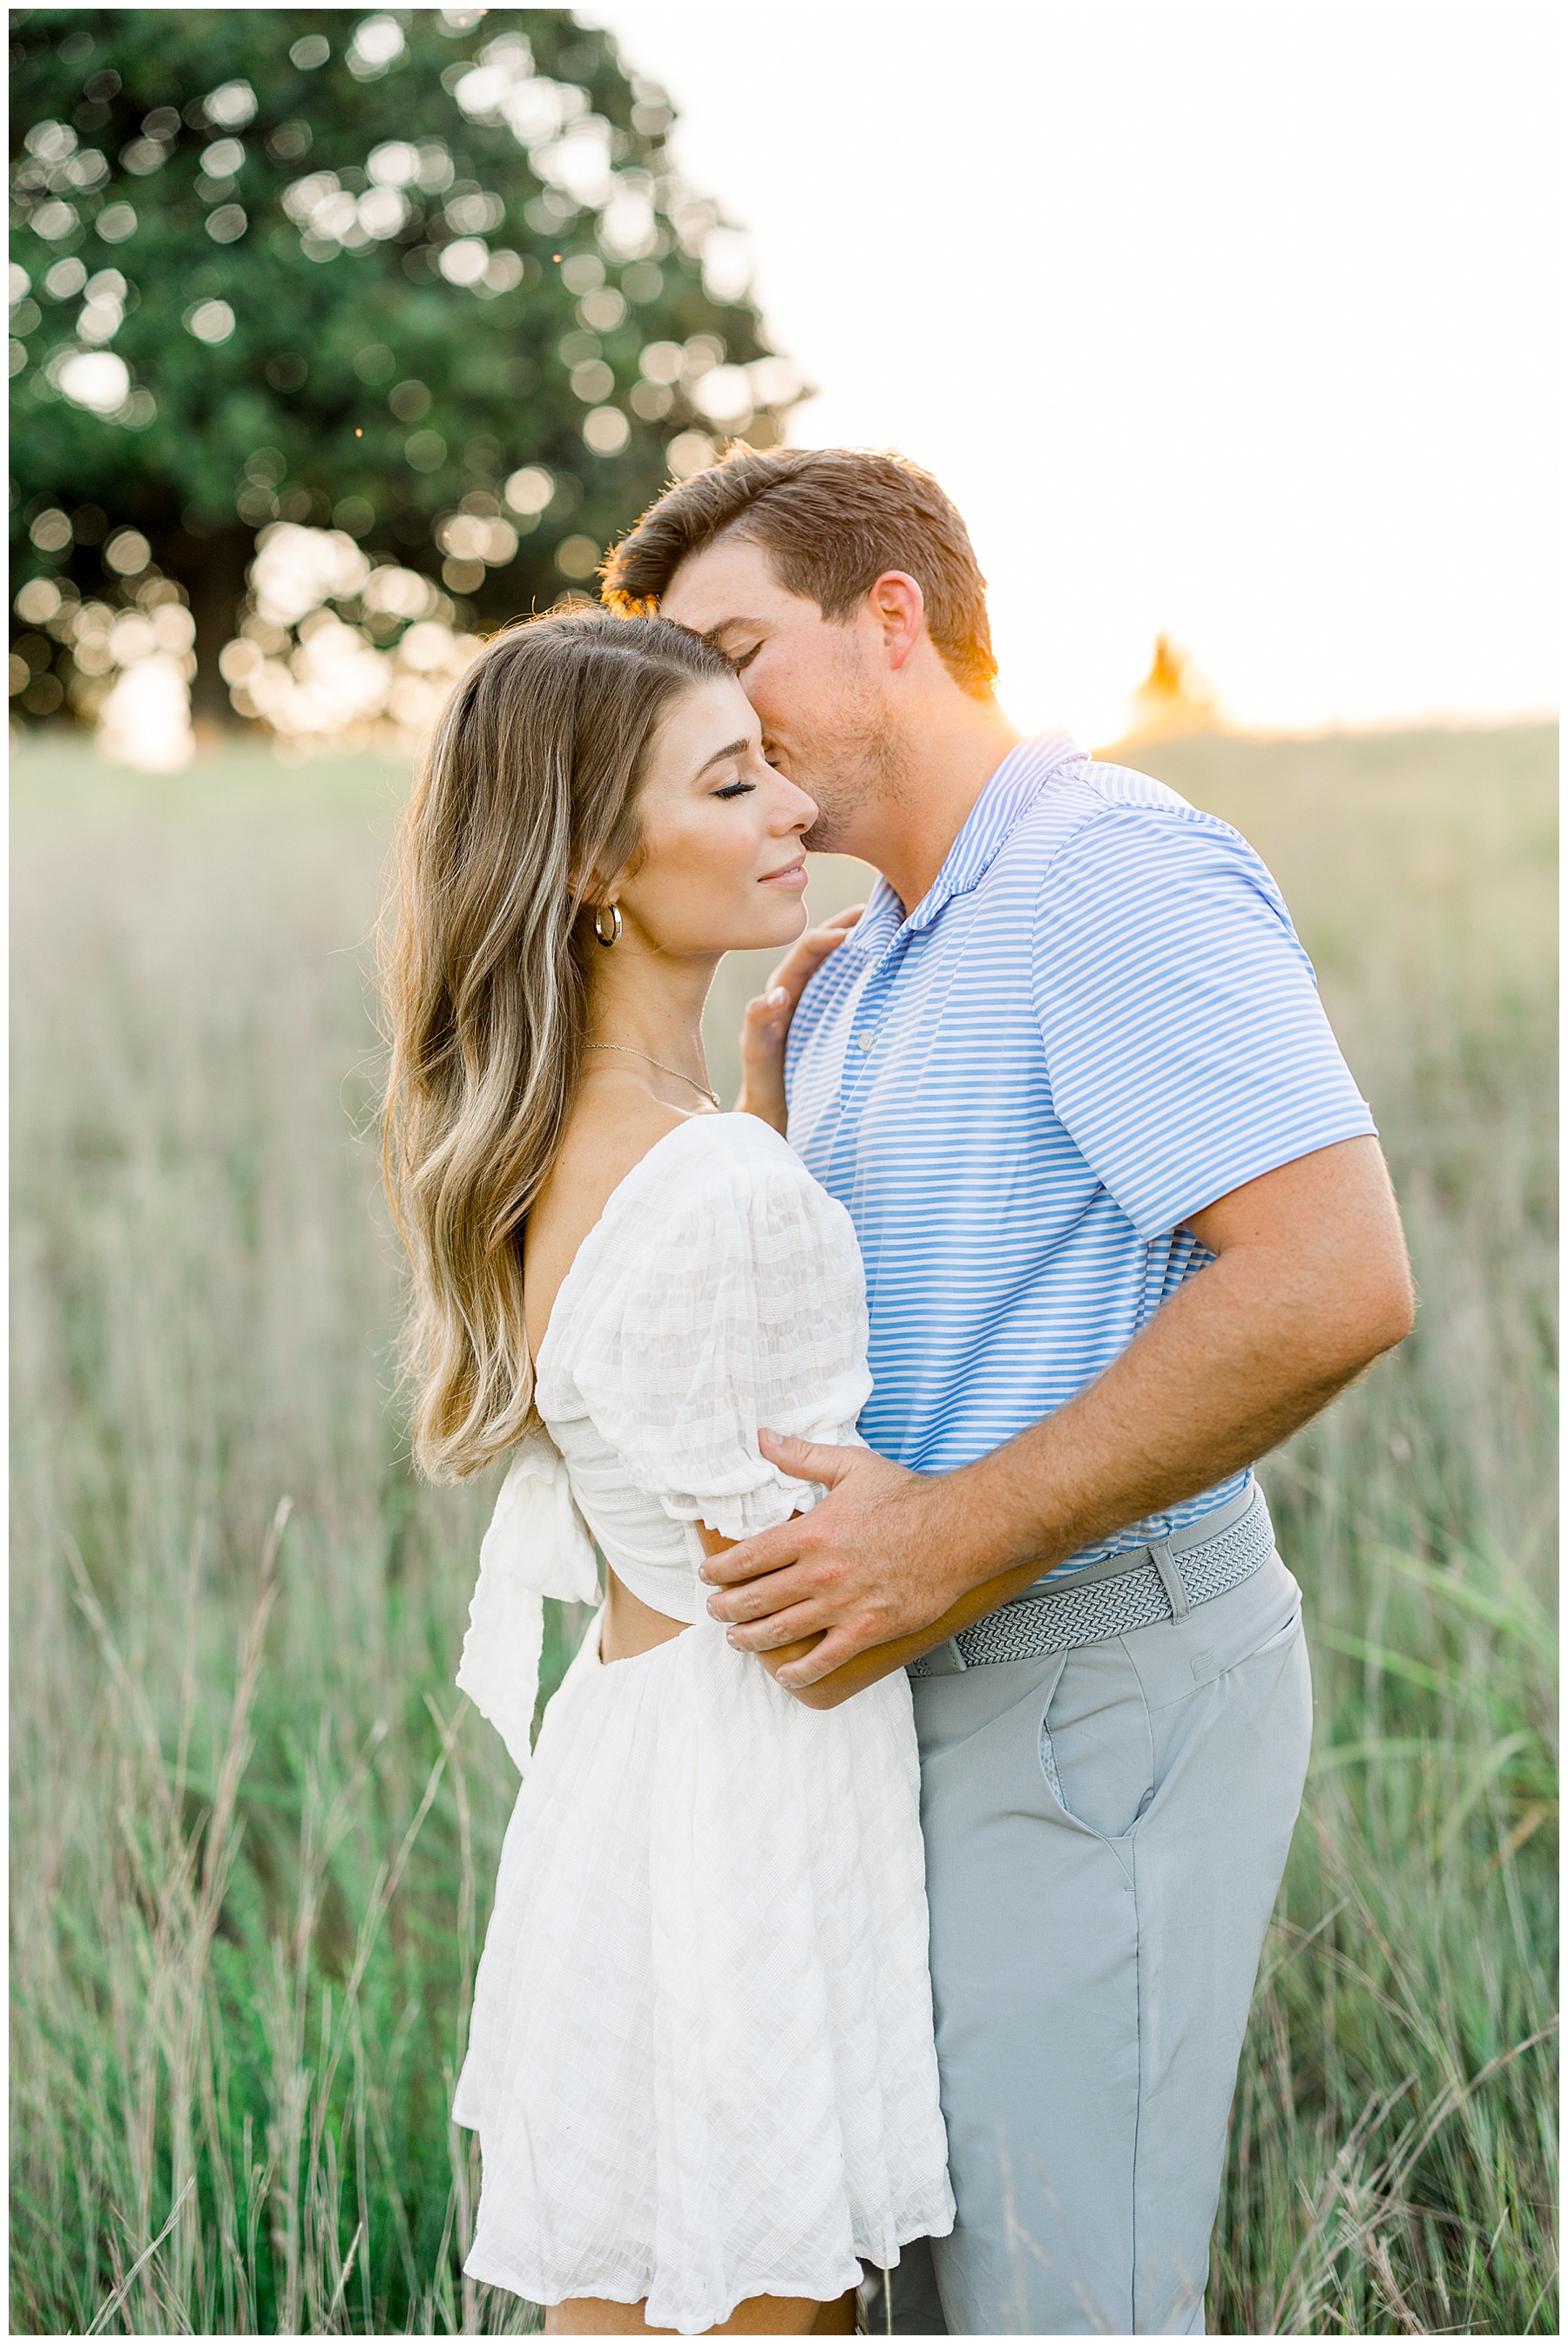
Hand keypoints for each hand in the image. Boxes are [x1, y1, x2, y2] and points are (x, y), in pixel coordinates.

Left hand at [699, 1430, 980, 1688]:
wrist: (960, 1530)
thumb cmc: (908, 1497)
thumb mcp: (851, 1465)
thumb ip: (802, 1456)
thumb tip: (763, 1437)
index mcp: (811, 1534)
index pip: (747, 1558)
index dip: (719, 1570)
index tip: (708, 1575)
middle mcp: (820, 1573)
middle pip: (754, 1600)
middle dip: (725, 1609)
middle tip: (714, 1610)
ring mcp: (843, 1606)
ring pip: (780, 1632)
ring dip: (749, 1639)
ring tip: (736, 1638)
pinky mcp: (868, 1630)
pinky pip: (823, 1659)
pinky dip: (799, 1672)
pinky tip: (785, 1675)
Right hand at [736, 905, 862, 1134]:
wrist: (782, 1113)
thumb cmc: (815, 1070)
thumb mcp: (841, 1035)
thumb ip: (859, 1006)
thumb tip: (904, 981)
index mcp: (809, 989)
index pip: (827, 947)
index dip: (850, 926)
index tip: (880, 909)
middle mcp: (786, 995)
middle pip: (807, 952)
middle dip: (834, 930)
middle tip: (864, 914)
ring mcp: (768, 1017)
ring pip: (783, 976)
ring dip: (806, 956)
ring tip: (831, 940)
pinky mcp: (755, 1042)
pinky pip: (756, 1018)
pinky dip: (766, 1006)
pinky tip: (779, 999)